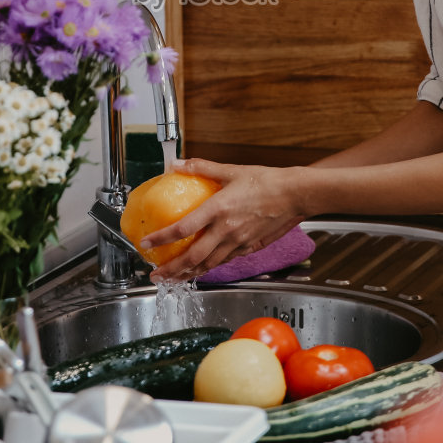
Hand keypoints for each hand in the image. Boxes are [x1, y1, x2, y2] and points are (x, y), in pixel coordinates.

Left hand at [142, 158, 305, 281]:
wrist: (295, 194)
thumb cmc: (266, 181)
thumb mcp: (231, 170)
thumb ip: (202, 168)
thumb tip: (178, 164)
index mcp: (218, 209)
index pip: (184, 228)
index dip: (163, 238)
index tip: (147, 243)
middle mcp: (226, 230)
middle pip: (193, 257)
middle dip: (172, 269)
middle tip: (156, 275)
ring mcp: (238, 242)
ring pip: (209, 265)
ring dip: (188, 273)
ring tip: (173, 278)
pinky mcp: (249, 247)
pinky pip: (224, 261)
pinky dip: (209, 268)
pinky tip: (202, 269)